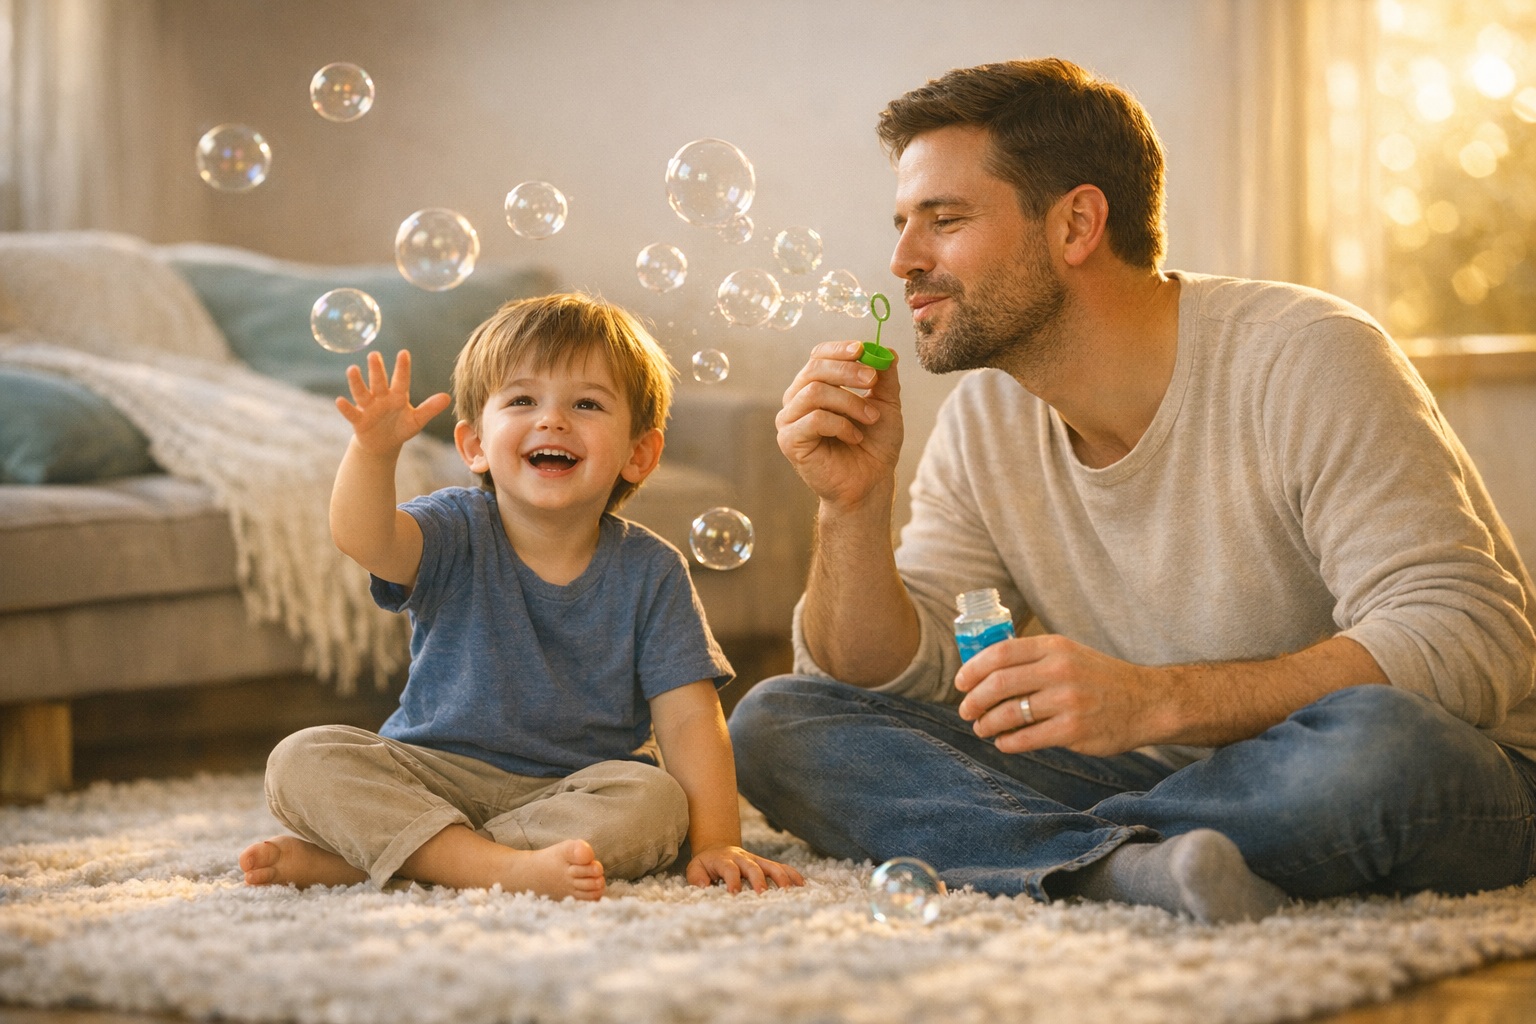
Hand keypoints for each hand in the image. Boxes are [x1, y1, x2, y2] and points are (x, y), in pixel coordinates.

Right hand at [336, 350, 451, 454]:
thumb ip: (430, 408)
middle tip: (374, 355)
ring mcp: (368, 408)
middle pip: (379, 382)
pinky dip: (345, 408)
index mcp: (397, 396)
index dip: (402, 368)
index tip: (404, 353)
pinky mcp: (359, 421)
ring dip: (357, 382)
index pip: (401, 380)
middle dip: (376, 369)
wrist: (383, 444)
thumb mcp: (417, 420)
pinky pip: (351, 413)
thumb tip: (447, 397)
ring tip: (352, 369)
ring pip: (362, 393)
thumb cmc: (401, 428)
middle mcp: (381, 398)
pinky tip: (339, 400)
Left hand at [685, 844, 805, 892]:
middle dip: (758, 879)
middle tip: (762, 893)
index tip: (734, 894)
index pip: (729, 869)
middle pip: (752, 867)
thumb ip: (697, 877)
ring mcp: (756, 860)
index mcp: (724, 860)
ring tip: (789, 890)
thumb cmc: (706, 864)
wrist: (717, 849)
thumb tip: (704, 887)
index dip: (732, 880)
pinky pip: (780, 867)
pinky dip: (791, 874)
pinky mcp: (764, 864)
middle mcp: (742, 858)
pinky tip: (801, 884)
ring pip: (771, 865)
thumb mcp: (695, 868)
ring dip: (780, 877)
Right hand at [776, 340, 903, 508]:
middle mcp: (797, 399)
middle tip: (873, 380)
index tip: (862, 349)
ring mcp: (790, 420)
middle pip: (815, 368)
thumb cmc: (874, 444)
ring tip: (871, 419)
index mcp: (815, 385)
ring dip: (850, 402)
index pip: (818, 356)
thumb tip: (888, 350)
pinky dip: (840, 425)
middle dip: (848, 371)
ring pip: (815, 391)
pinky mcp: (789, 440)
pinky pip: (814, 419)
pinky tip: (854, 437)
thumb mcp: (886, 404)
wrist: (870, 482)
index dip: (839, 349)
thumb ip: (885, 378)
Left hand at [953, 635, 1169, 756]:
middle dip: (974, 701)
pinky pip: (1027, 738)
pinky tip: (1004, 742)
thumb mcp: (1069, 654)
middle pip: (999, 684)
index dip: (973, 669)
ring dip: (987, 724)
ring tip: (982, 729)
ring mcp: (1067, 701)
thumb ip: (1033, 658)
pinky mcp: (1073, 730)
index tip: (961, 683)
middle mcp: (1060, 670)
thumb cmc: (1099, 678)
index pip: (1000, 653)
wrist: (1147, 702)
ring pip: (1009, 714)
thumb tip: (983, 671)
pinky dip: (1008, 742)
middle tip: (966, 711)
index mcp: (1054, 646)